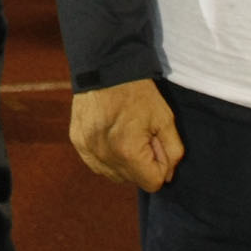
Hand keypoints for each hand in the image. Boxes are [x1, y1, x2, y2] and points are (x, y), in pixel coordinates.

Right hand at [69, 78, 184, 190]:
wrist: (105, 67)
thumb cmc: (138, 94)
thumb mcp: (165, 119)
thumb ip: (173, 152)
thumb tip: (166, 176)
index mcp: (128, 152)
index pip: (152, 183)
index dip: (159, 165)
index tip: (155, 143)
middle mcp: (104, 155)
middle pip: (132, 180)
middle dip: (141, 164)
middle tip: (140, 135)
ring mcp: (87, 149)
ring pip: (113, 175)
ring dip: (123, 162)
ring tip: (124, 135)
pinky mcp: (77, 142)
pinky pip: (96, 163)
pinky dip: (106, 155)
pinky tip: (110, 135)